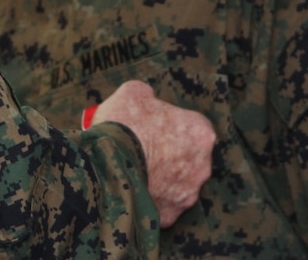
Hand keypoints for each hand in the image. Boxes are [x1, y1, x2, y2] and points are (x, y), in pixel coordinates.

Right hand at [91, 80, 214, 227]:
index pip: (192, 126)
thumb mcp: (133, 92)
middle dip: (169, 153)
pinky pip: (161, 204)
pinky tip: (131, 188)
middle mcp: (202, 166)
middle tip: (142, 148)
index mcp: (200, 133)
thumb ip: (148, 95)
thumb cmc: (124, 124)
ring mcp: (187, 194)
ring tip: (134, 169)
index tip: (152, 126)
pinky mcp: (170, 214)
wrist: (106, 163)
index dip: (170, 124)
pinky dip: (149, 198)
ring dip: (161, 178)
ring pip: (176, 184)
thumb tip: (147, 99)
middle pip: (188, 157)